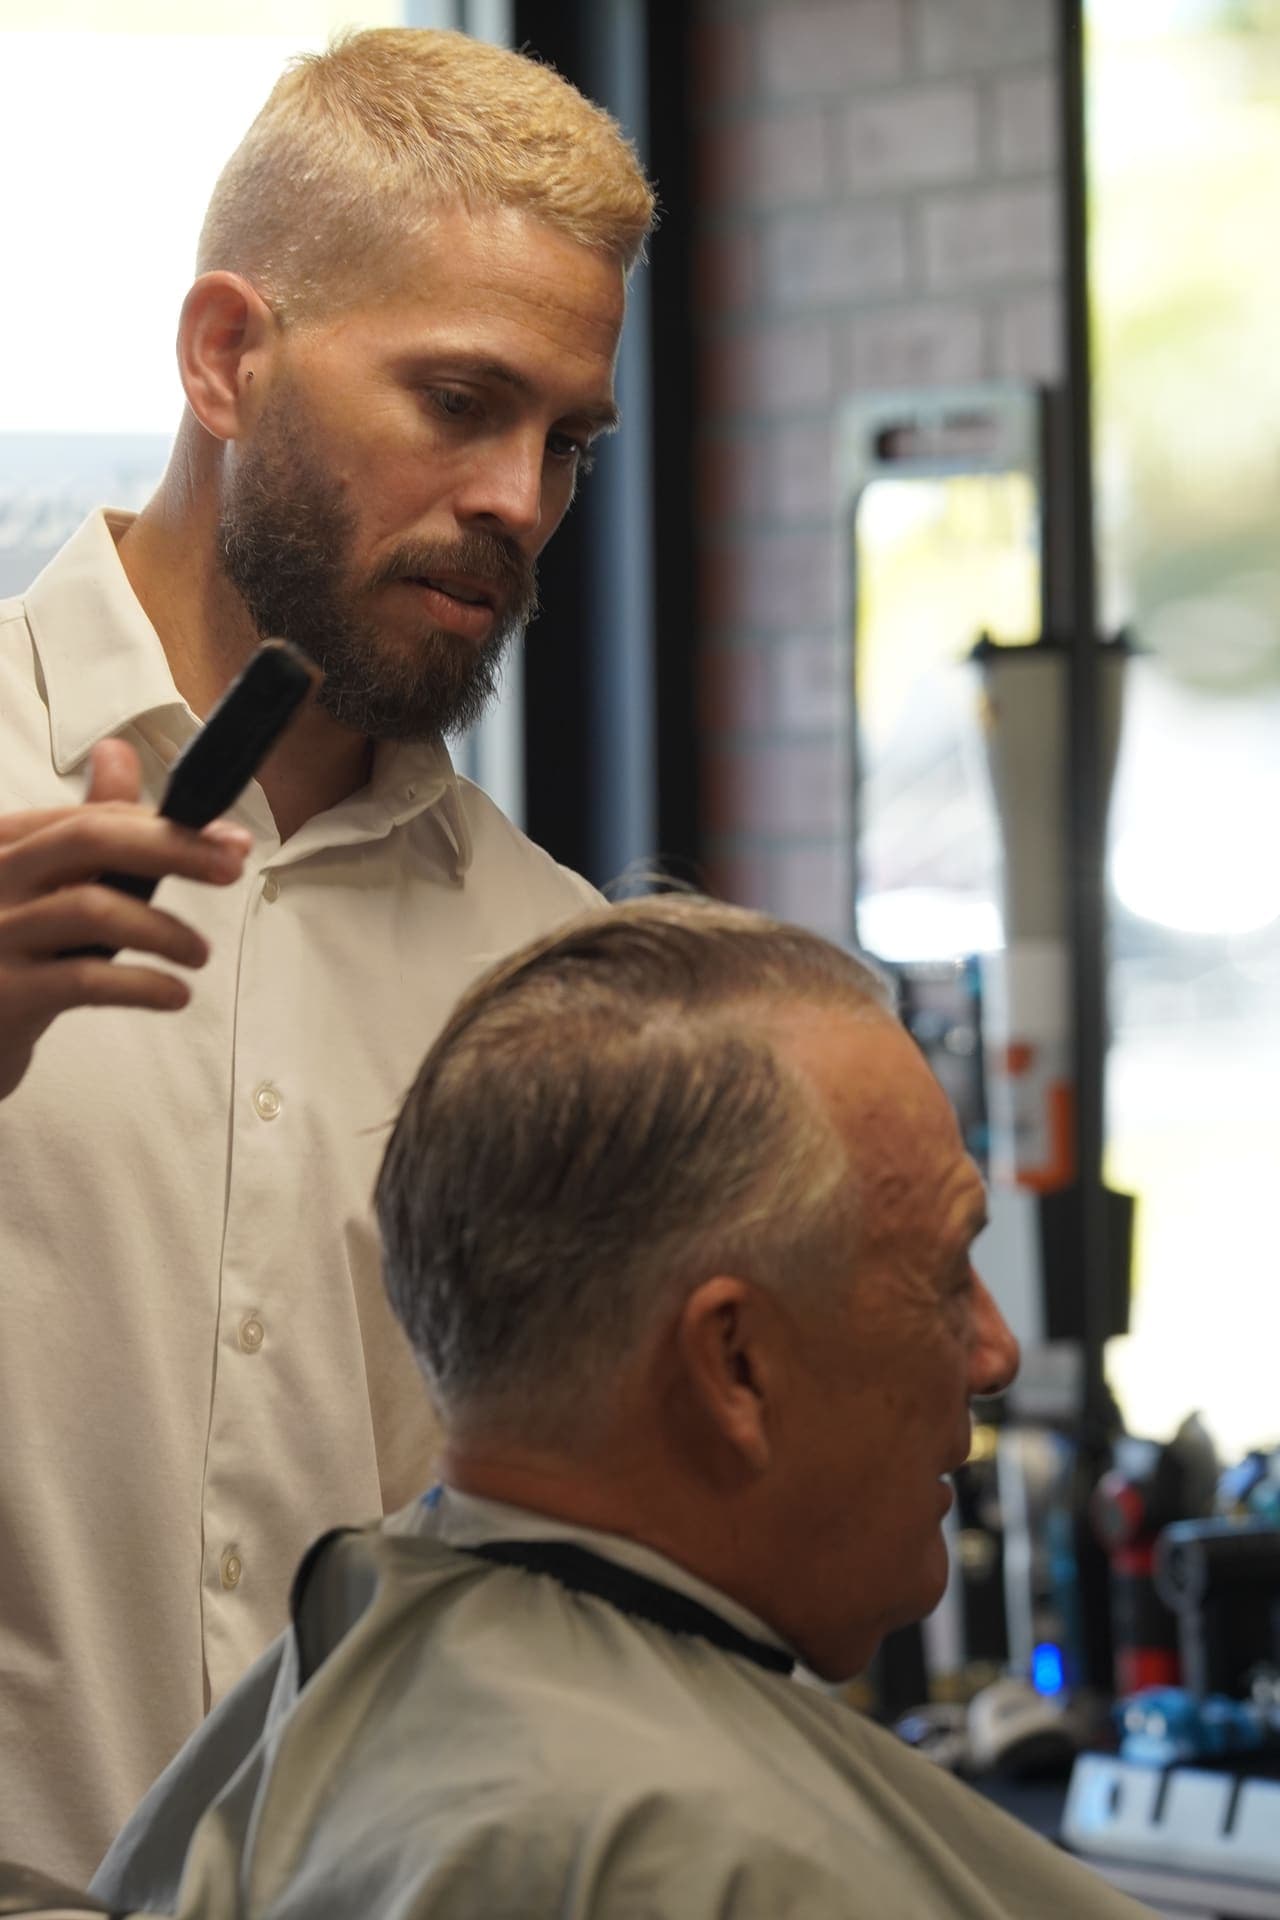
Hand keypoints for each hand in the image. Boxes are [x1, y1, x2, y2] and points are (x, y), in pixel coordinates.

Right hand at [0, 739, 253, 1100]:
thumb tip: (117, 751)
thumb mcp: (41, 884)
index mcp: (3, 842)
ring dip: (164, 930)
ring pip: (92, 908)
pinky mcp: (3, 994)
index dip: (167, 825)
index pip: (94, 816)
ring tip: (199, 954)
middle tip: (231, 869)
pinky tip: (174, 994)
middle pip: (90, 837)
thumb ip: (84, 826)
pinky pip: (84, 980)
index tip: (228, 840)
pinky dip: (142, 985)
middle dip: (174, 847)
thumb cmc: (8, 951)